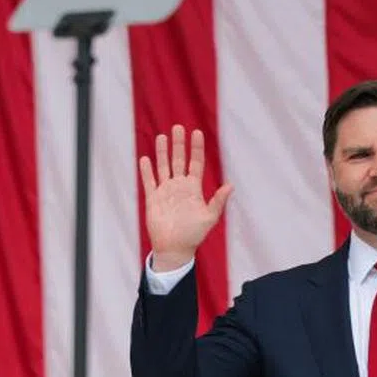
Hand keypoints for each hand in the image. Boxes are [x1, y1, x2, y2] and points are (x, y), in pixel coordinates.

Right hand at [138, 125, 231, 271]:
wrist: (175, 248)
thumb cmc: (194, 234)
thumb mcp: (210, 217)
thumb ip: (218, 201)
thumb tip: (230, 186)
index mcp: (194, 188)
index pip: (196, 163)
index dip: (196, 148)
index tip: (197, 133)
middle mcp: (179, 186)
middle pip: (179, 160)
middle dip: (178, 144)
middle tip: (178, 127)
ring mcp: (165, 191)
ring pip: (163, 167)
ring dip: (161, 152)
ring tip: (161, 137)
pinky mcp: (153, 199)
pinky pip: (149, 182)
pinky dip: (147, 171)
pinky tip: (145, 159)